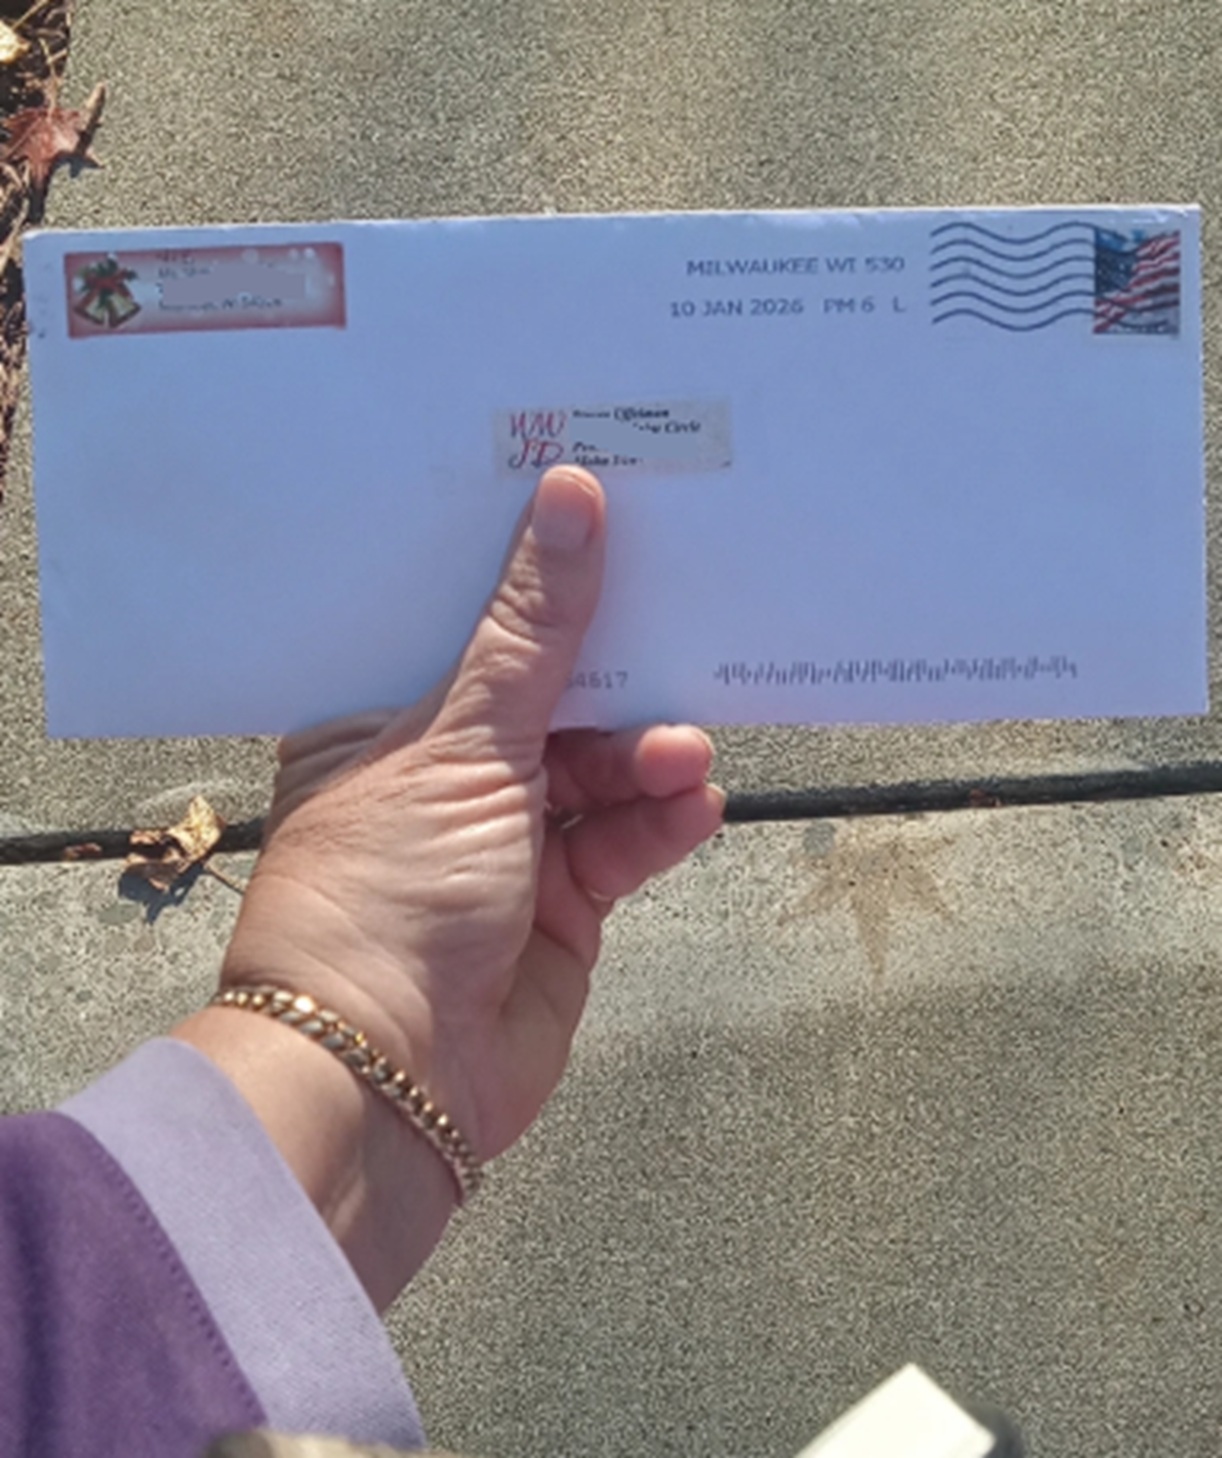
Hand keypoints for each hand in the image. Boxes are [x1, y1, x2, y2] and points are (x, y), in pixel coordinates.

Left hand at [220, 466, 722, 1164]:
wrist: (391, 1078)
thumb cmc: (387, 893)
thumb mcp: (462, 741)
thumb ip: (532, 630)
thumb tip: (569, 496)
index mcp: (378, 723)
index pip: (460, 628)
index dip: (527, 579)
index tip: (599, 517)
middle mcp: (439, 775)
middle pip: (542, 696)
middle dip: (608, 675)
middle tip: (674, 625)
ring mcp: (503, 842)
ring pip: (594, 772)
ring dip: (643, 759)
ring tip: (682, 753)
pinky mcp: (559, 904)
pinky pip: (621, 843)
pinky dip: (659, 822)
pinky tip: (693, 804)